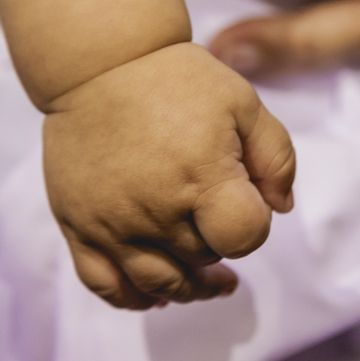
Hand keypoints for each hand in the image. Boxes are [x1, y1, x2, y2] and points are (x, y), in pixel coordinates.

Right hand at [42, 43, 295, 308]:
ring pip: (159, 284)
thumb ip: (276, 157)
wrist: (102, 63)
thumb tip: (280, 208)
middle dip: (220, 246)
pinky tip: (154, 293)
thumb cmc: (179, 80)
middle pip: (202, 260)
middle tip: (220, 224)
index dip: (254, 228)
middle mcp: (156, 207)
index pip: (243, 237)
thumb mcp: (245, 104)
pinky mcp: (79, 224)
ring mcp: (113, 221)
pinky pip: (105, 284)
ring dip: (188, 288)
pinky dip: (132, 297)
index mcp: (202, 174)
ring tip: (204, 281)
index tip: (246, 205)